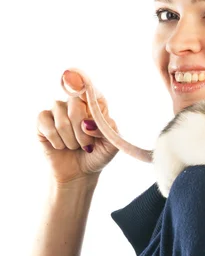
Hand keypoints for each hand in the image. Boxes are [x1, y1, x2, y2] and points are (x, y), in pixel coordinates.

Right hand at [36, 70, 119, 185]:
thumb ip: (107, 130)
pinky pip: (46, 124)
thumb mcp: (111, 145)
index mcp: (94, 104)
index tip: (79, 83)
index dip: (81, 83)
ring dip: (70, 140)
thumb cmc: (97, 155)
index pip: (88, 86)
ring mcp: (58, 110)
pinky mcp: (43, 120)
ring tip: (74, 146)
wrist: (80, 173)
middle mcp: (75, 102)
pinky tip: (60, 146)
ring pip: (62, 118)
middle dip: (81, 130)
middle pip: (75, 104)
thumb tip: (87, 124)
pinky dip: (56, 140)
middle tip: (86, 145)